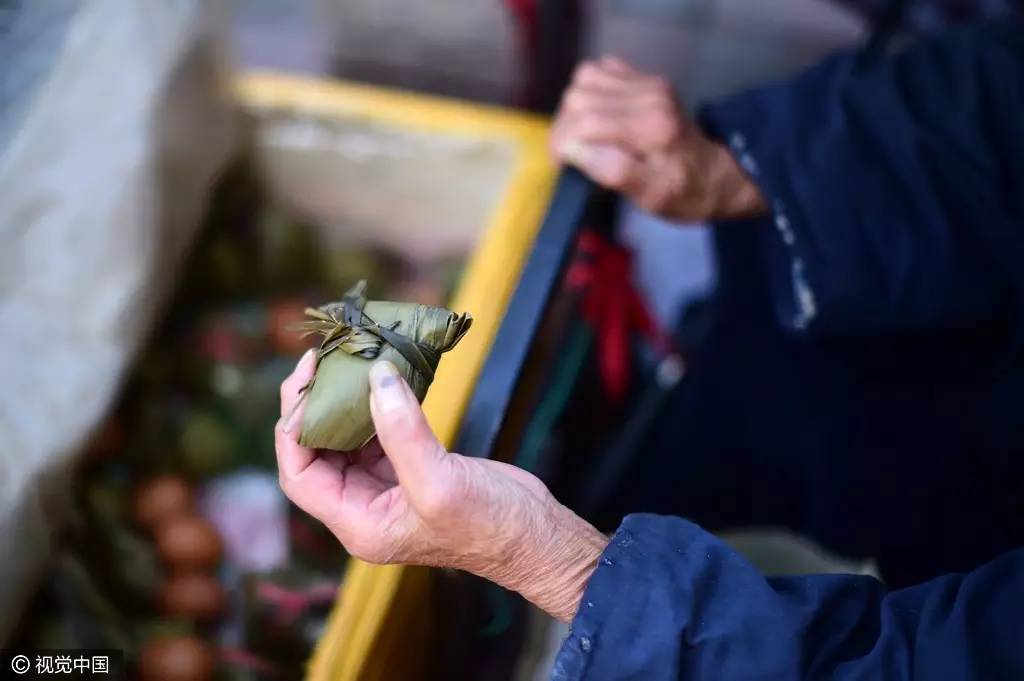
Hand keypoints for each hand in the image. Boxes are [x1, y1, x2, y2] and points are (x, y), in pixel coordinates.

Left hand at [275, 352, 608, 622]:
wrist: (536, 537)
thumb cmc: (489, 525)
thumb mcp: (440, 482)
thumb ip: (402, 431)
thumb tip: (375, 377)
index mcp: (359, 524)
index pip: (300, 474)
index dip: (294, 427)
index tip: (306, 381)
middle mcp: (365, 508)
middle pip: (317, 454)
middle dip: (314, 408)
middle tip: (322, 361)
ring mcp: (389, 489)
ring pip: (348, 441)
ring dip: (346, 403)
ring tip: (349, 362)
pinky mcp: (414, 470)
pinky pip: (381, 434)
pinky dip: (379, 405)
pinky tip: (383, 378)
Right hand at [551, 57, 766, 221]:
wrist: (716, 174)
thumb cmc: (684, 194)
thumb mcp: (652, 197)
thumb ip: (614, 172)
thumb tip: (576, 151)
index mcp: (651, 129)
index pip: (584, 124)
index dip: (562, 146)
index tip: (562, 168)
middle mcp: (650, 97)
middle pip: (578, 98)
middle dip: (564, 129)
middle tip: (569, 157)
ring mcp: (649, 83)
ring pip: (584, 80)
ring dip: (574, 109)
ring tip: (581, 137)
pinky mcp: (646, 79)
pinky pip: (600, 71)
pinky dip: (589, 92)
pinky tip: (596, 117)